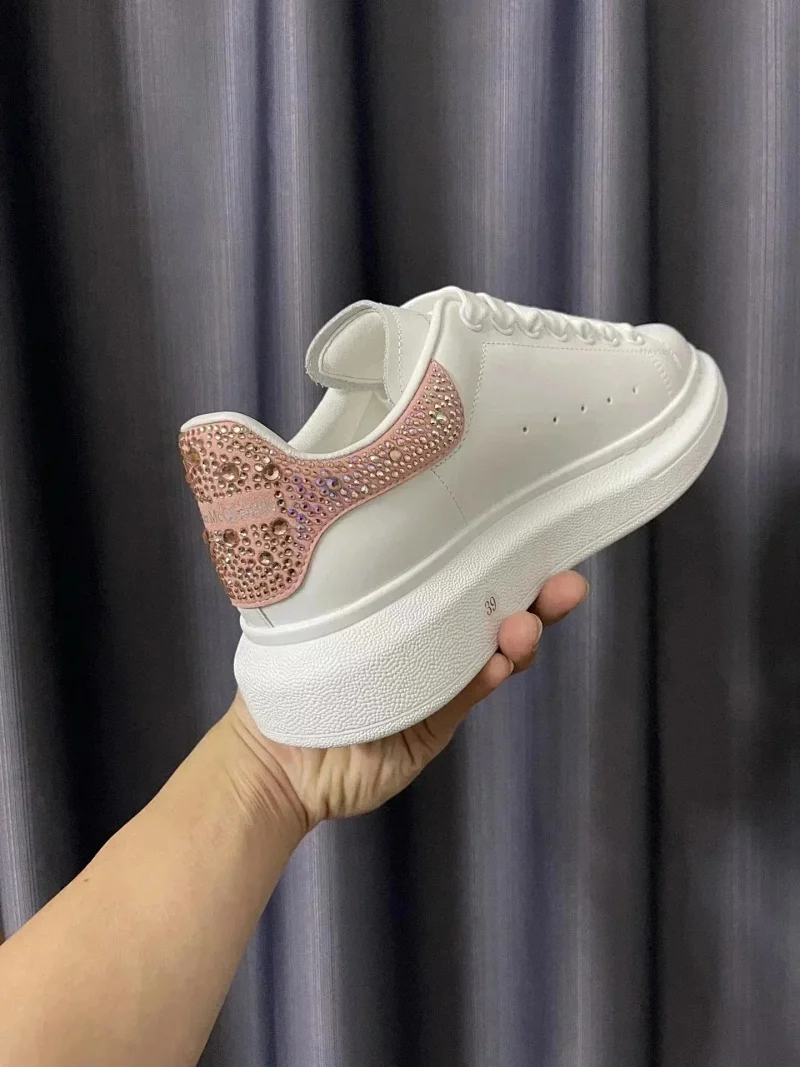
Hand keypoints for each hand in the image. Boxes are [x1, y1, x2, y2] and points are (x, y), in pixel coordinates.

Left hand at [227, 571, 587, 830]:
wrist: (273, 760)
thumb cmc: (287, 673)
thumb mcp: (323, 619)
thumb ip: (363, 587)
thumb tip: (387, 528)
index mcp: (404, 606)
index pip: (461, 576)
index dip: (501, 558)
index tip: (534, 537)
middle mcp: (426, 638)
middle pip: (493, 610)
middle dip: (535, 597)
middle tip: (565, 586)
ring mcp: (435, 680)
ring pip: (492, 652)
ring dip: (519, 638)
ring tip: (524, 629)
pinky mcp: (434, 723)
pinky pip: (468, 693)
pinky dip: (488, 677)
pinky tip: (497, 664)